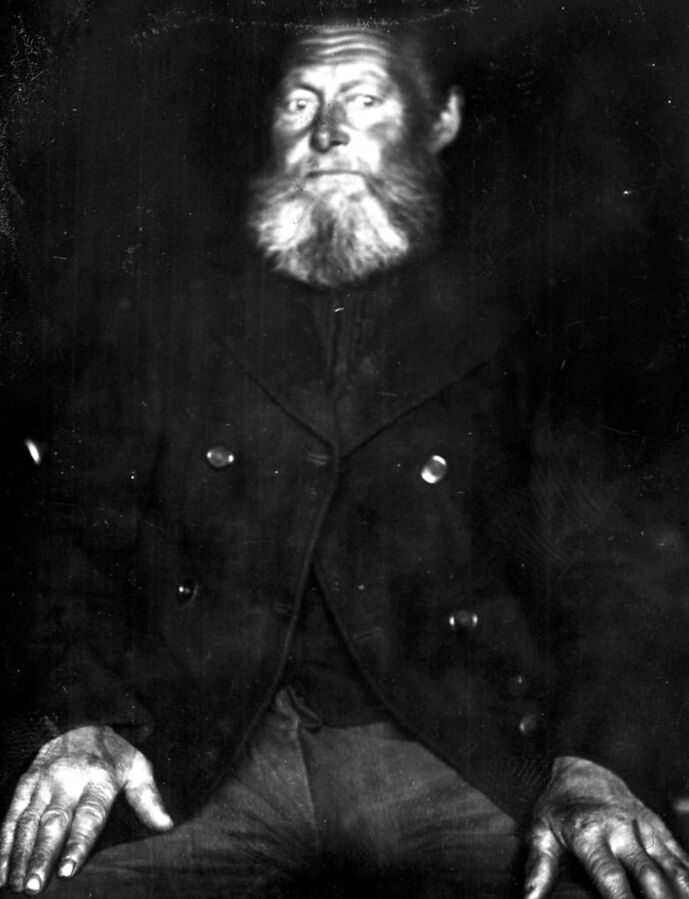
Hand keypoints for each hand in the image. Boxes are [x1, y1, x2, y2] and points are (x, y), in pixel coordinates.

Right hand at [0, 725, 172, 893]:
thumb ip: (148, 798)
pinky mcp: (26, 782)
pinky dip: (5, 843)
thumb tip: (166, 825)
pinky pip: (12, 815)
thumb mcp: (137, 767)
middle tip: (35, 887)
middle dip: (43, 856)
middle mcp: (68, 778)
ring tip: (17, 885)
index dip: (78, 843)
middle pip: (54, 822)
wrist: (83, 719)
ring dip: (20, 855)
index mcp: (100, 777)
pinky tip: (1, 870)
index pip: (89, 814)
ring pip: (29, 822)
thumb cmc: (114, 753)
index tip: (68, 870)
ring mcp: (44, 780)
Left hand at [524, 756, 688, 897]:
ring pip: (668, 865)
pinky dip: (687, 875)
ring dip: (679, 891)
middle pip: (647, 875)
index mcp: (589, 834)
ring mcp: (642, 826)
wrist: (581, 767)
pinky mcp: (656, 826)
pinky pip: (677, 854)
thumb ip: (538, 869)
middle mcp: (620, 829)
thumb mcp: (540, 832)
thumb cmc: (557, 807)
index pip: (610, 877)